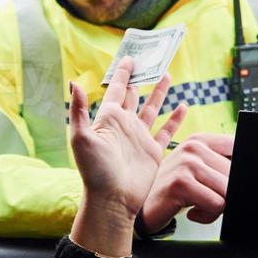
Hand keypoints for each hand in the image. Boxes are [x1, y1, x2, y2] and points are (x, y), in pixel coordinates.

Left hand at [68, 57, 187, 256]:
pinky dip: (175, 118)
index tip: (129, 57)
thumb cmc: (94, 171)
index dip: (123, 73)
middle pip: (135, 95)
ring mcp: (139, 138)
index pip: (117, 89)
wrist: (112, 200)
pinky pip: (167, 131)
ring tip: (166, 74)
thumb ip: (79, 110)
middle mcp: (125, 125)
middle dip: (140, 77)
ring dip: (159, 92)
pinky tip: (183, 106)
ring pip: (152, 108)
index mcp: (108, 119)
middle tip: (149, 59)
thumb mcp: (81, 138)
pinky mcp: (153, 151)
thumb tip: (73, 82)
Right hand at [139, 132, 234, 233]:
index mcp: (200, 140)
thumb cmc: (173, 189)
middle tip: (207, 200)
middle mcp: (194, 147)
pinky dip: (207, 216)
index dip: (239, 170)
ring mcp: (187, 164)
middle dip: (226, 194)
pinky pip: (216, 204)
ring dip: (217, 208)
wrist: (142, 206)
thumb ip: (219, 164)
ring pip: (228, 190)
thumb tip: (247, 174)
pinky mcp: (181, 183)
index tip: (224, 183)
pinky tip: (192, 212)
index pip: (238, 147)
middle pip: (235, 174)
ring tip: (199, 206)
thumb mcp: (195, 168)